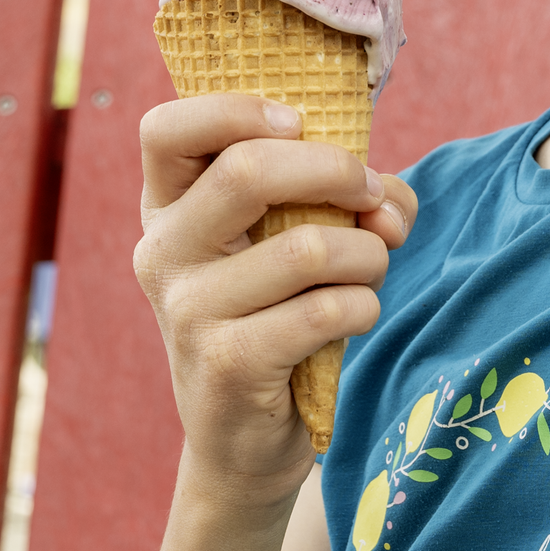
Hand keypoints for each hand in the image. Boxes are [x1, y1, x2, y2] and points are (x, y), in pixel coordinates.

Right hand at [136, 93, 415, 550]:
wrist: (242, 441)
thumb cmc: (279, 315)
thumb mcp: (297, 238)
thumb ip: (350, 196)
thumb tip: (386, 205)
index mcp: (167, 208)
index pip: (165, 128)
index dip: (237, 110)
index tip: (299, 124)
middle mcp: (163, 252)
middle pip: (246, 171)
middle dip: (337, 171)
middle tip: (372, 198)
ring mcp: (188, 311)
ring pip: (307, 247)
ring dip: (367, 255)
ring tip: (369, 272)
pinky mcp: (226, 363)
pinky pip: (324, 310)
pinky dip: (363, 307)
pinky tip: (356, 318)